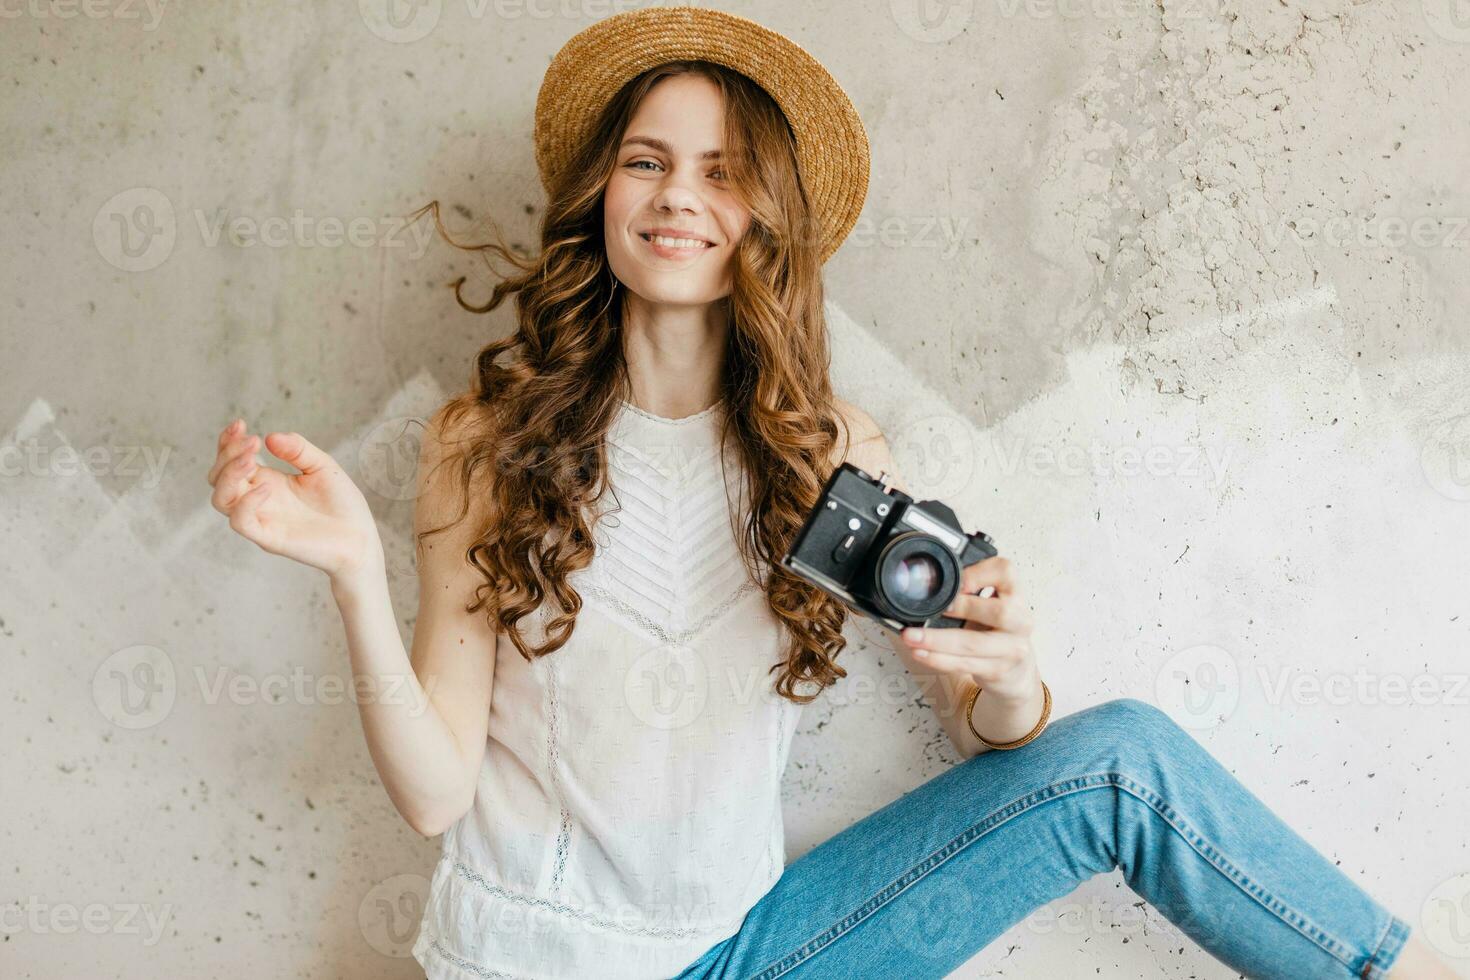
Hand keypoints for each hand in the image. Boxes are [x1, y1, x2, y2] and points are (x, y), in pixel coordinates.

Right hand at [207, 419, 382, 581]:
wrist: (360, 538)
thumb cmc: (342, 504)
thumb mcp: (322, 466)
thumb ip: (298, 450)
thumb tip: (270, 436)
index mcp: (267, 481)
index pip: (231, 461)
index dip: (228, 442)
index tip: (240, 424)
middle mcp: (258, 499)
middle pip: (219, 477)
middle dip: (227, 455)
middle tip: (250, 441)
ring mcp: (262, 518)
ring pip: (221, 499)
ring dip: (229, 475)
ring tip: (251, 460)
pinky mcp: (269, 537)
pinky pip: (241, 521)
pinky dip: (246, 502)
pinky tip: (266, 487)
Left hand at [897, 555, 1038, 701]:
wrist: (1016, 670)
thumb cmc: (996, 630)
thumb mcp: (989, 604)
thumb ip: (969, 590)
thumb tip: (927, 584)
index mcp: (1015, 593)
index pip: (1004, 572)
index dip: (979, 574)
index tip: (957, 580)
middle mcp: (1020, 619)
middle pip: (998, 612)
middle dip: (961, 608)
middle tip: (930, 609)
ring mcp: (1013, 647)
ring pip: (974, 643)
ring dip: (937, 640)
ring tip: (911, 636)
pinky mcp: (998, 670)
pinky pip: (965, 664)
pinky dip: (939, 659)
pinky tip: (921, 653)